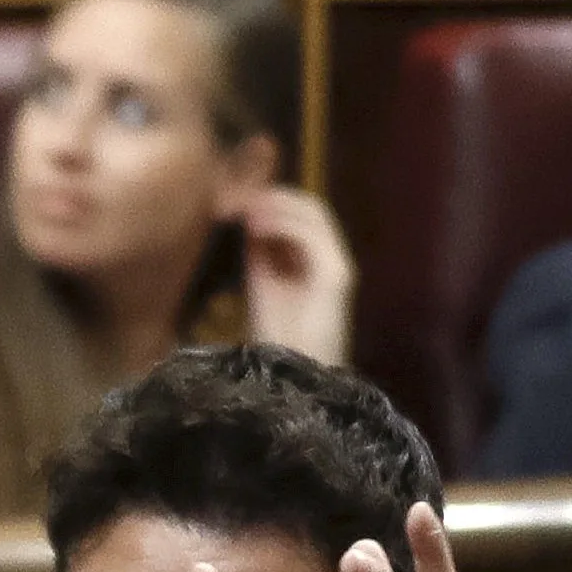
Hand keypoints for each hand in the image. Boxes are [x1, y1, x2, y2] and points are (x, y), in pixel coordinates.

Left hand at [235, 187, 357, 361]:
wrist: (292, 376)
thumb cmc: (277, 336)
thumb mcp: (261, 282)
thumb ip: (259, 250)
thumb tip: (247, 216)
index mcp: (315, 258)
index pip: (299, 212)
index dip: (269, 199)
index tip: (233, 199)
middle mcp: (331, 257)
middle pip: (309, 205)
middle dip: (271, 195)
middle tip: (236, 198)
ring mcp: (338, 265)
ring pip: (314, 213)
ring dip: (276, 204)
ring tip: (244, 210)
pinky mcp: (337, 276)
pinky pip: (313, 236)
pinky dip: (283, 224)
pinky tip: (255, 228)